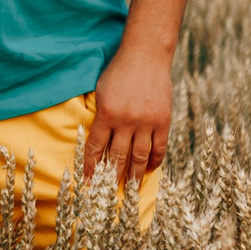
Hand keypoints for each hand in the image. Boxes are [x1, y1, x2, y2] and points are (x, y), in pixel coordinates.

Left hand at [81, 36, 172, 188]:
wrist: (146, 55)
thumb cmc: (118, 72)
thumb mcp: (101, 92)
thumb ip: (100, 116)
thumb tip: (98, 143)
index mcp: (107, 114)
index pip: (95, 147)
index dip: (90, 167)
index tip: (87, 182)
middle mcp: (126, 121)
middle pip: (117, 157)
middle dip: (110, 178)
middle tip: (106, 194)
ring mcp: (147, 122)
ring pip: (139, 157)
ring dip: (132, 176)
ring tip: (128, 189)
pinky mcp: (163, 121)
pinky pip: (159, 148)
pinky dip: (153, 162)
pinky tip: (147, 171)